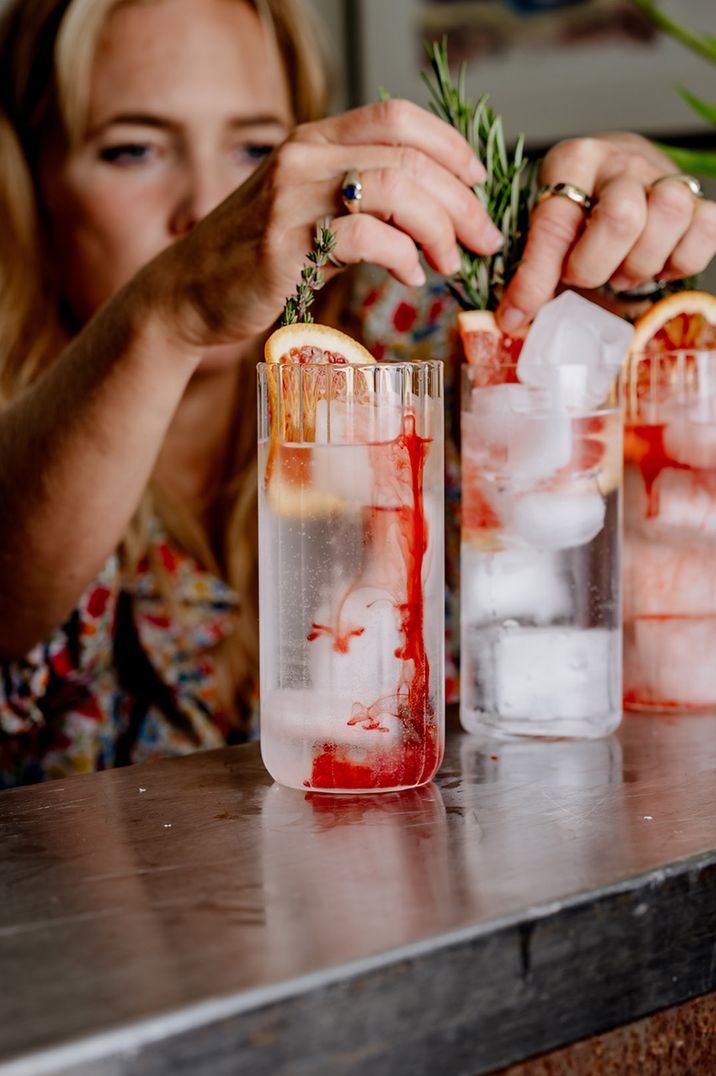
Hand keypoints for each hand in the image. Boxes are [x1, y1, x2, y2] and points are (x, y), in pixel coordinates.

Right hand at [151, 100, 502, 350]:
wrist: (189, 294)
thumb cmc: (255, 259)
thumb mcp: (309, 213)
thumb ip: (359, 201)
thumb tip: (431, 211)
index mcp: (313, 141)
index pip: (398, 117)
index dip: (450, 145)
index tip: (479, 182)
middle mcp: (304, 158)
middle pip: (409, 157)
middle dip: (462, 201)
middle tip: (485, 239)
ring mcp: (292, 199)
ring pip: (396, 191)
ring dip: (440, 230)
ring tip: (452, 263)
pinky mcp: (286, 246)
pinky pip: (368, 238)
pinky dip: (404, 258)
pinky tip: (411, 276)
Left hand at [497, 132, 715, 331]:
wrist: (624, 180)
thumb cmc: (583, 213)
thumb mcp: (549, 228)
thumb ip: (533, 266)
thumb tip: (511, 318)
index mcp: (572, 161)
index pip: (554, 222)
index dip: (534, 278)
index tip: (515, 314)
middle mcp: (620, 162)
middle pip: (621, 217)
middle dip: (596, 266)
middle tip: (584, 278)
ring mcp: (663, 176)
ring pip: (668, 217)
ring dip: (640, 264)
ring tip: (621, 273)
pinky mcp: (698, 198)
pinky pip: (705, 230)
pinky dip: (680, 262)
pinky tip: (657, 265)